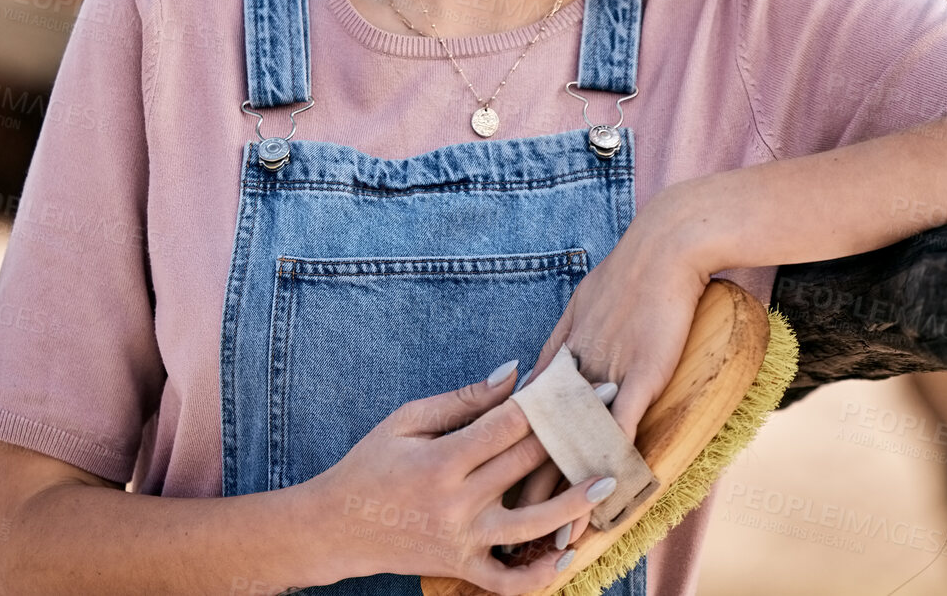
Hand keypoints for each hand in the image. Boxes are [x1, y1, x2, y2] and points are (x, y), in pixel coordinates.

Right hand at [304, 361, 621, 593]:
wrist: (335, 527)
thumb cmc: (371, 464)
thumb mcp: (407, 420)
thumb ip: (463, 400)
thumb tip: (513, 371)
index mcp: (441, 460)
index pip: (509, 424)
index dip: (551, 400)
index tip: (587, 380)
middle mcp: (456, 502)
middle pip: (526, 465)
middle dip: (571, 435)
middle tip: (612, 411)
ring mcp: (462, 539)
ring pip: (531, 526)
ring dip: (574, 505)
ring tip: (608, 483)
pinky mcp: (462, 567)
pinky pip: (508, 580)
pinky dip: (540, 574)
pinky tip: (570, 553)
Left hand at [506, 183, 715, 552]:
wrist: (666, 244)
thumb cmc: (633, 269)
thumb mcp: (587, 303)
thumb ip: (570, 337)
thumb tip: (554, 361)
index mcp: (559, 351)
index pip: (525, 415)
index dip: (508, 453)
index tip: (491, 483)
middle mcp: (572, 368)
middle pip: (539, 440)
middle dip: (524, 489)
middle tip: (507, 529)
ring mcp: (603, 376)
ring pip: (574, 447)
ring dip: (565, 497)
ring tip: (554, 539)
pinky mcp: (639, 379)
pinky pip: (618, 435)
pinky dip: (608, 473)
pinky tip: (604, 504)